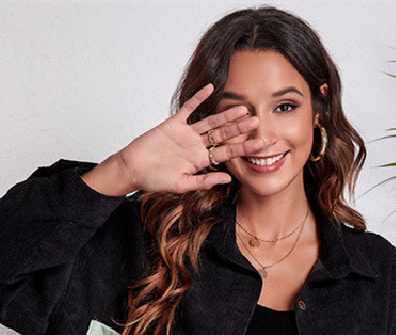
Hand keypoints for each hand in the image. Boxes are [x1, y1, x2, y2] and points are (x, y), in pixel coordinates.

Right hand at [116, 83, 271, 193]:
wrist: (132, 169)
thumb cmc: (153, 180)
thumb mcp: (181, 185)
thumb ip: (203, 182)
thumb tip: (227, 179)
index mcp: (201, 161)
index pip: (228, 153)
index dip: (246, 148)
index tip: (263, 145)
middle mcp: (196, 146)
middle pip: (223, 135)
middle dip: (240, 128)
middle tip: (258, 120)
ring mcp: (186, 134)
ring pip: (210, 121)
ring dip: (226, 114)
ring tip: (242, 106)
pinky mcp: (173, 124)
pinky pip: (189, 109)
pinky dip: (199, 98)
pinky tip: (211, 89)